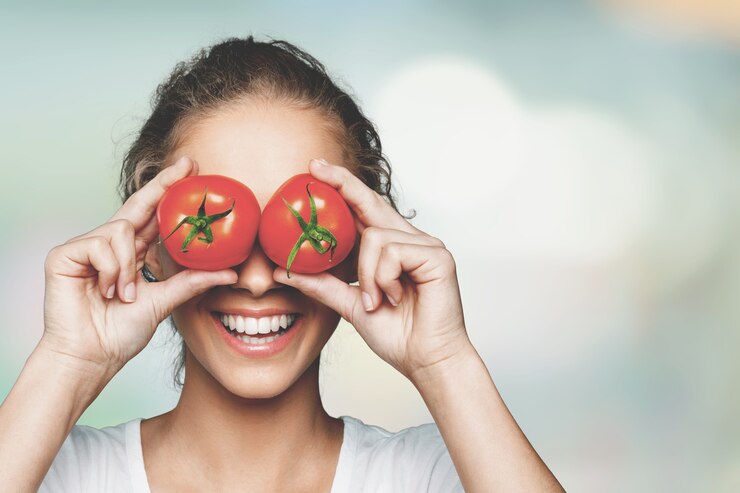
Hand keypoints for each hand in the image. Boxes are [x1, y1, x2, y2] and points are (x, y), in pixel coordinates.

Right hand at [42, 156, 236, 372]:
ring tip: (122, 294)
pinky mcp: (64, 254)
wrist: (91, 356)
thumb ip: (192, 283)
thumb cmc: (120, 333)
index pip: (152, 215)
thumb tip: (231, 272)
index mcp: (131, 253)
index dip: (168, 190)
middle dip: (163, 184)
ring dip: (127, 266)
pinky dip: (109, 270)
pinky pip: (99, 245)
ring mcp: (85, 247)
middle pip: (138, 205)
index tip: (190, 169)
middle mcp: (109, 244)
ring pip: (121, 230)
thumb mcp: (164, 302)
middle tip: (187, 165)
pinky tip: (104, 290)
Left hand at [274, 159, 471, 381]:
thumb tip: (281, 271)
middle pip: (371, 203)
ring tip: (377, 300)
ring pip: (375, 236)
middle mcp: (409, 240)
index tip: (315, 170)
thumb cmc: (397, 335)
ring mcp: (426, 245)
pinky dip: (383, 278)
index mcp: (391, 248)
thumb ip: (322, 284)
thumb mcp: (350, 305)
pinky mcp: (437, 256)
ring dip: (367, 274)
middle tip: (314, 168)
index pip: (363, 209)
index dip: (341, 187)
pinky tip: (393, 298)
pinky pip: (392, 252)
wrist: (425, 362)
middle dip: (342, 184)